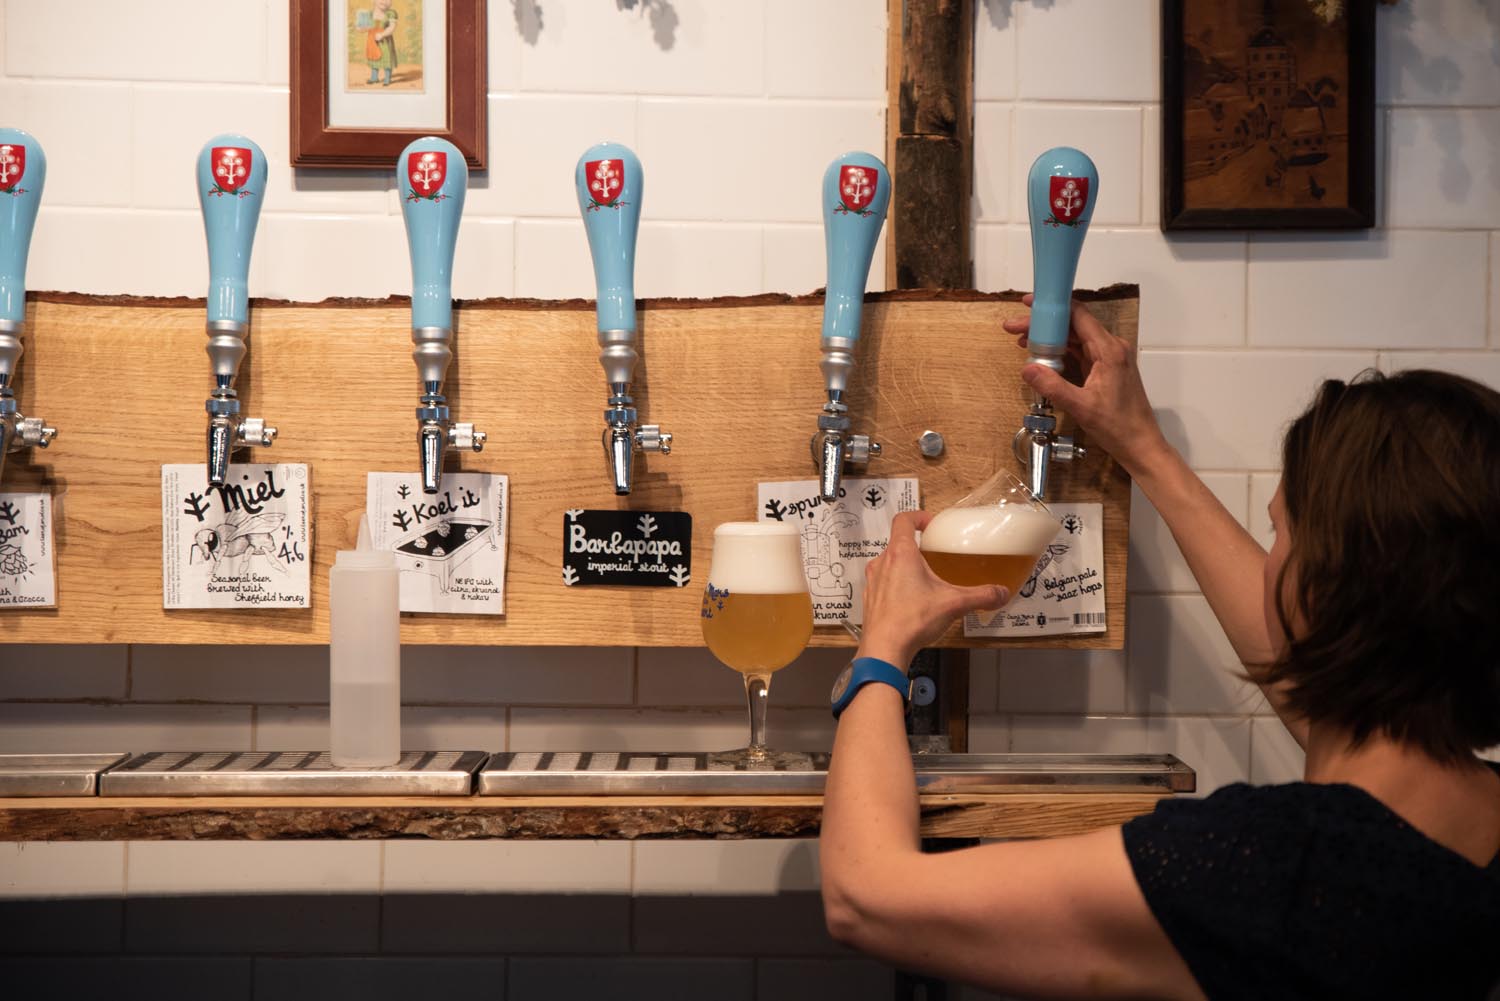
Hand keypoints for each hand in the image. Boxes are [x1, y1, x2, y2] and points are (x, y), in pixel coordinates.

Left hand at [857, 511, 1007, 667]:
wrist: (885, 649)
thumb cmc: (912, 620)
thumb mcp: (953, 604)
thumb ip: (981, 596)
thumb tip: (1001, 593)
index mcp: (901, 554)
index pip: (903, 520)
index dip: (918, 517)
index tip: (930, 524)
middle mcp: (882, 562)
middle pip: (898, 542)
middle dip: (917, 547)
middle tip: (934, 556)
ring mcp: (873, 581)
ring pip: (889, 563)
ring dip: (905, 567)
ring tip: (925, 581)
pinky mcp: (870, 598)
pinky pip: (883, 583)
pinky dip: (896, 585)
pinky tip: (912, 601)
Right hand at [1003, 295, 1170, 475]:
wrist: (1141, 445)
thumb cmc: (1117, 426)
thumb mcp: (1081, 407)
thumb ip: (1052, 386)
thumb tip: (1026, 368)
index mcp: (1109, 350)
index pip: (1078, 315)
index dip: (1052, 307)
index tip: (1028, 304)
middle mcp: (1111, 347)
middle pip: (1074, 325)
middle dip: (1044, 324)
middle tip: (1014, 328)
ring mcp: (1110, 358)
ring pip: (1076, 338)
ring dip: (1050, 338)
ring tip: (1022, 340)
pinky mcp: (1107, 369)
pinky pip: (1081, 352)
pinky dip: (1061, 352)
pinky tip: (1042, 356)